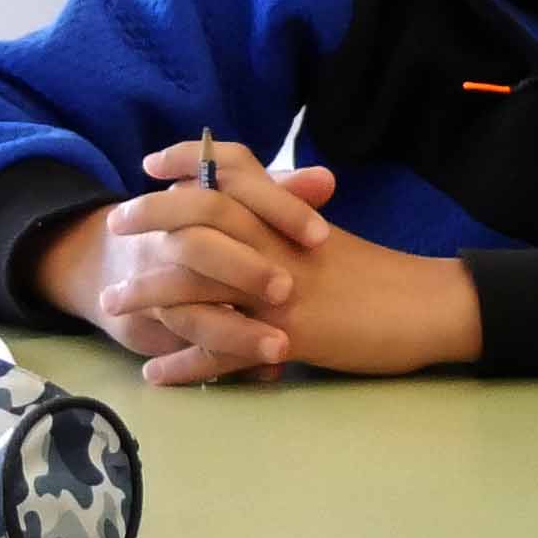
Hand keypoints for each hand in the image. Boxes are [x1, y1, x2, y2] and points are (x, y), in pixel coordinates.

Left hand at [57, 142, 482, 386]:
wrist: (428, 307)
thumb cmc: (383, 275)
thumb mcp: (329, 238)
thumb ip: (289, 221)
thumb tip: (251, 209)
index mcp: (291, 215)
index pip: (233, 170)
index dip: (188, 161)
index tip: (151, 164)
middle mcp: (279, 244)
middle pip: (203, 215)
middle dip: (152, 217)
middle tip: (115, 224)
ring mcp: (281, 288)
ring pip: (200, 285)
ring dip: (148, 294)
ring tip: (110, 307)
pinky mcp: (288, 333)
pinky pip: (223, 351)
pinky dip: (185, 365)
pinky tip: (156, 377)